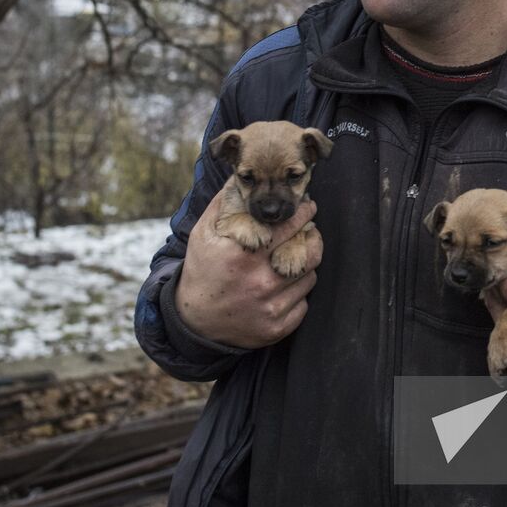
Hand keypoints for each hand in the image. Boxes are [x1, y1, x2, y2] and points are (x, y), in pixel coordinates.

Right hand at [175, 189, 322, 348]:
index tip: (308, 207)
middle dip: (313, 237)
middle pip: (308, 254)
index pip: (289, 228)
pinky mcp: (277, 328)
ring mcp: (271, 308)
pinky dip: (299, 293)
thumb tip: (238, 179)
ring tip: (295, 258)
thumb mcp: (203, 235)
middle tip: (310, 231)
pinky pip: (303, 304)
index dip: (303, 214)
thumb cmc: (201, 272)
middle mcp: (261, 282)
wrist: (193, 322)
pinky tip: (286, 285)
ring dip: (305, 265)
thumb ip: (222, 205)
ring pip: (309, 278)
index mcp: (244, 256)